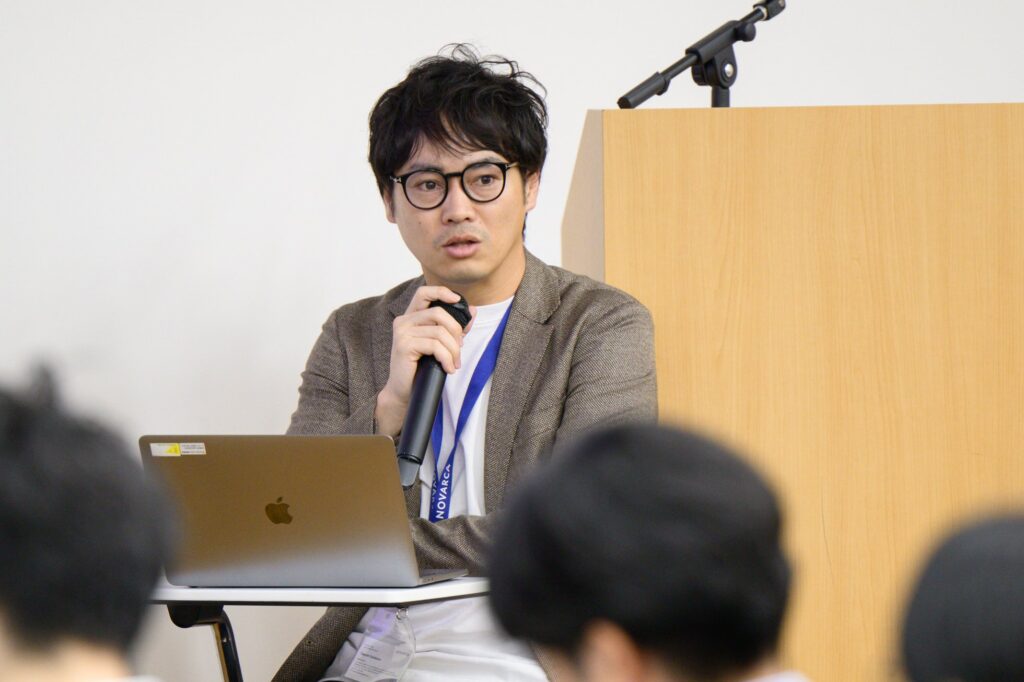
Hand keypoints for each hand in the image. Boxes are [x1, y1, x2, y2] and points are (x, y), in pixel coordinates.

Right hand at [375, 286, 474, 437]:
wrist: (404, 390)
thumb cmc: (421, 367)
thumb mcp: (440, 344)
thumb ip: (454, 327)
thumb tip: (473, 310)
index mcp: (411, 317)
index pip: (423, 292)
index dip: (441, 291)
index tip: (457, 299)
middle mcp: (403, 321)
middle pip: (439, 313)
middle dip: (456, 331)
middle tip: (460, 349)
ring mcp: (402, 332)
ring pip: (439, 332)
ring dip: (453, 350)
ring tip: (454, 364)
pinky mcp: (404, 345)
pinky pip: (434, 346)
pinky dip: (447, 358)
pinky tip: (448, 369)